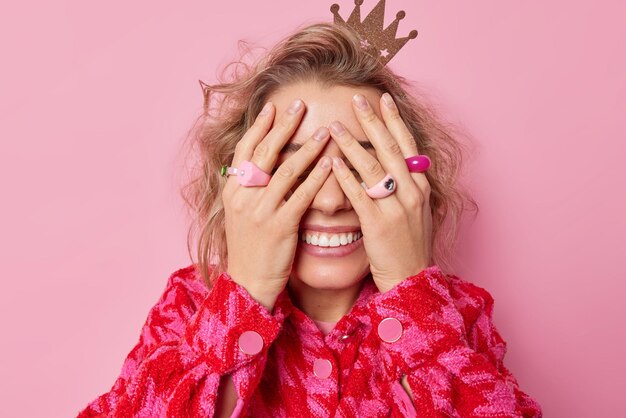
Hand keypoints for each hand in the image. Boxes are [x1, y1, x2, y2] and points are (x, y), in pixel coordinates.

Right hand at [222, 99, 331, 310]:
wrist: (248, 281)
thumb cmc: (249, 247)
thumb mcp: (241, 213)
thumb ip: (249, 188)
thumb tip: (264, 163)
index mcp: (233, 190)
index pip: (245, 149)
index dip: (260, 127)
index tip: (273, 106)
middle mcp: (243, 196)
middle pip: (264, 152)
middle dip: (283, 126)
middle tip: (300, 104)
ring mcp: (260, 211)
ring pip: (285, 171)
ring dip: (307, 148)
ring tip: (325, 130)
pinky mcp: (279, 226)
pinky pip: (300, 196)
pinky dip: (316, 178)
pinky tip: (331, 164)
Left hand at [327, 93, 432, 292]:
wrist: (412, 279)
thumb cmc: (410, 245)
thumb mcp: (416, 211)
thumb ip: (406, 186)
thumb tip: (394, 164)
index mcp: (421, 186)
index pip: (408, 145)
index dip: (395, 120)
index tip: (383, 99)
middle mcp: (412, 192)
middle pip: (390, 149)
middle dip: (372, 122)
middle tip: (355, 99)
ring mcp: (396, 208)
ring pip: (373, 168)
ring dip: (352, 144)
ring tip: (333, 126)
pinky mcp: (379, 225)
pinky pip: (360, 195)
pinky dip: (346, 177)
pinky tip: (332, 162)